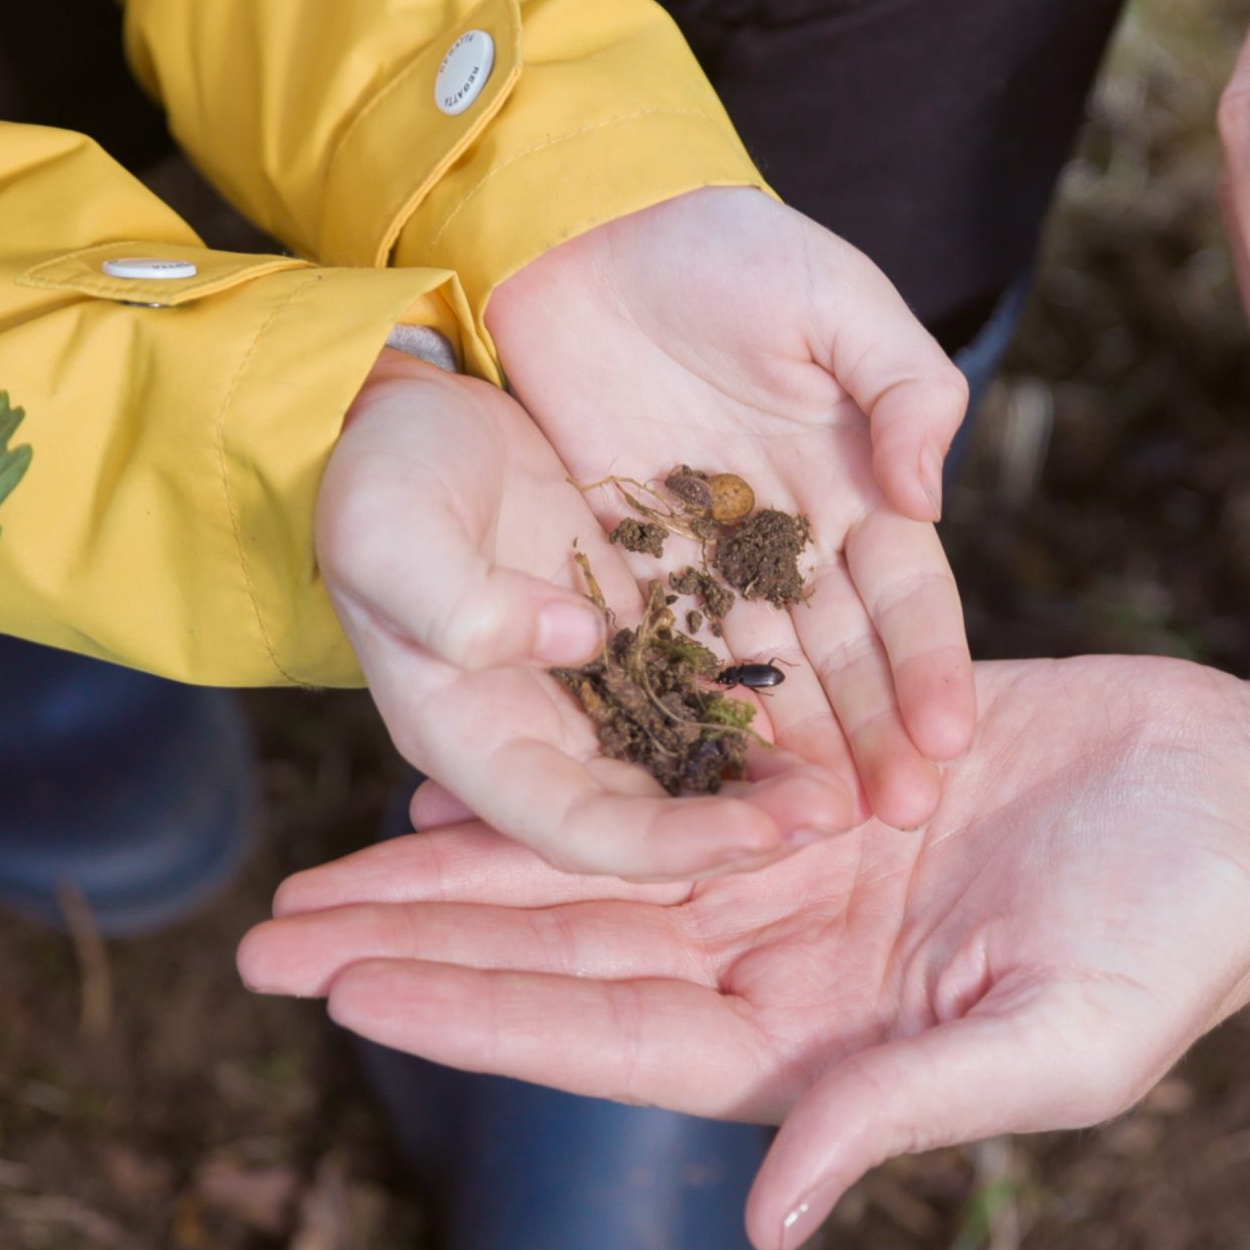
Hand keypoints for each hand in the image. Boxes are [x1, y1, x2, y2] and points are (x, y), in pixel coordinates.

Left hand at [238, 657, 1249, 1249]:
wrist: (1249, 800)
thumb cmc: (1179, 933)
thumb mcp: (1058, 1039)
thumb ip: (903, 1109)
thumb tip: (771, 1217)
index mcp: (814, 1042)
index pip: (603, 1036)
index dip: (468, 1016)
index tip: (338, 994)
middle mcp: (777, 960)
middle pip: (561, 955)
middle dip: (415, 947)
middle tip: (262, 939)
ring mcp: (789, 868)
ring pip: (589, 868)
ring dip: (459, 864)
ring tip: (324, 863)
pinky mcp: (816, 775)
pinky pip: (663, 774)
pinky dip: (566, 774)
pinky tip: (469, 772)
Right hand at [317, 352, 853, 879]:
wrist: (402, 404)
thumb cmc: (375, 474)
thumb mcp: (391, 532)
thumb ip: (464, 602)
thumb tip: (580, 640)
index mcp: (473, 737)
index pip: (582, 829)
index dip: (673, 846)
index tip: (764, 835)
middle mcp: (544, 730)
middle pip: (657, 812)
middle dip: (752, 824)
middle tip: (849, 814)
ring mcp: (596, 681)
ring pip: (698, 753)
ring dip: (779, 771)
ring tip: (873, 771)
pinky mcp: (639, 624)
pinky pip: (715, 677)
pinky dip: (774, 695)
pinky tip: (852, 690)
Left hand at [485, 187, 974, 826]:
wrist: (588, 226)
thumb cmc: (728, 249)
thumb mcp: (835, 296)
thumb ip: (903, 386)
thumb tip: (930, 494)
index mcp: (860, 481)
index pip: (908, 595)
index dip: (930, 668)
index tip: (949, 741)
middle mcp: (793, 538)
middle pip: (843, 658)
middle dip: (875, 738)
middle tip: (900, 820)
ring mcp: (708, 559)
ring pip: (759, 675)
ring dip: (792, 750)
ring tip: (814, 829)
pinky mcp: (626, 562)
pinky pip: (662, 651)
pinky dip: (687, 714)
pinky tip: (701, 780)